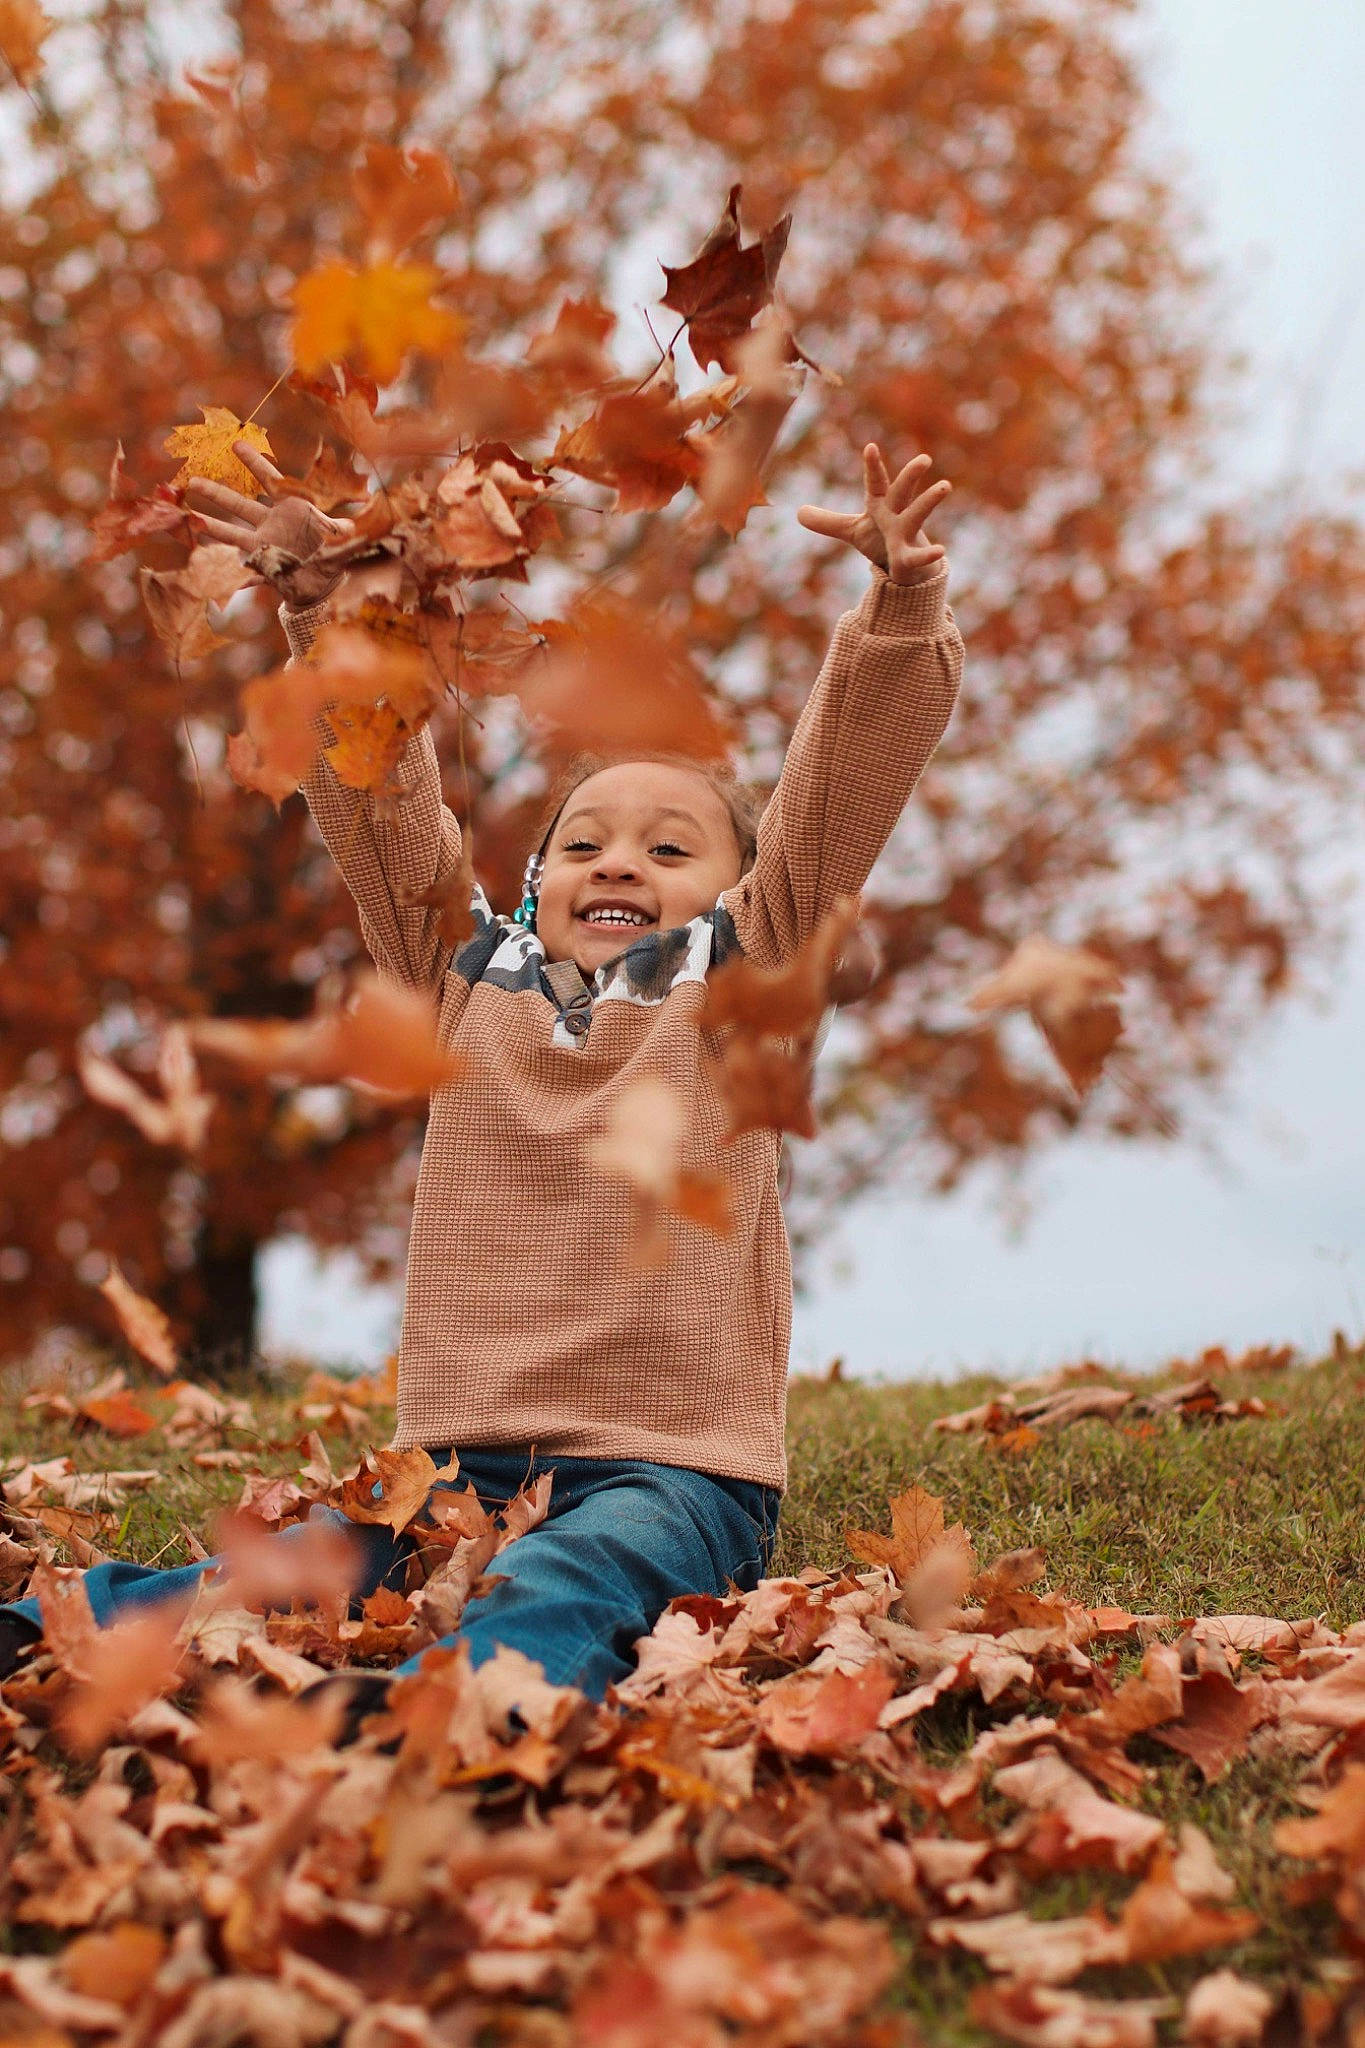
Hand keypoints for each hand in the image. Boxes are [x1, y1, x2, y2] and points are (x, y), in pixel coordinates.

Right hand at [183, 441, 354, 608]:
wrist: (326, 581)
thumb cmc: (334, 552)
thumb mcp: (342, 536)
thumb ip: (345, 524)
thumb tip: (366, 509)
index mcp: (290, 509)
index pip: (270, 480)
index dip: (254, 463)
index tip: (235, 443)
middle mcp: (271, 523)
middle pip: (239, 504)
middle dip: (216, 493)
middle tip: (192, 481)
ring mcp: (263, 543)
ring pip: (232, 533)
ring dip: (211, 527)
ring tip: (187, 518)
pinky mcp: (260, 565)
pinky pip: (241, 566)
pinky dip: (227, 569)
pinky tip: (206, 568)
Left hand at [797, 444, 949, 585]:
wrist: (903, 568)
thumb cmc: (880, 541)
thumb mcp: (852, 530)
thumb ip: (828, 521)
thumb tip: (798, 512)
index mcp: (879, 504)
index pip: (876, 482)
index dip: (872, 466)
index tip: (870, 447)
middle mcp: (895, 514)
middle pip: (902, 491)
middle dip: (910, 476)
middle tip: (924, 459)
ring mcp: (906, 533)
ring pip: (918, 514)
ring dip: (930, 500)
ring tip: (945, 485)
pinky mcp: (910, 557)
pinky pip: (919, 556)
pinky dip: (929, 555)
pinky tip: (941, 551)